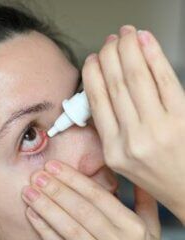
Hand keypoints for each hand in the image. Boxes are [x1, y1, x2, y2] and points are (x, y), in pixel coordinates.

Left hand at [21, 160, 172, 239]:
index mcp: (133, 227)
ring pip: (70, 229)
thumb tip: (137, 175)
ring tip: (28, 192)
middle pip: (82, 210)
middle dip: (56, 190)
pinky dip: (45, 231)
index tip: (53, 166)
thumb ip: (145, 201)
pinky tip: (32, 216)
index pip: (98, 196)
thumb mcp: (151, 231)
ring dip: (46, 208)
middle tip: (37, 174)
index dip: (73, 179)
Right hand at [82, 25, 184, 222]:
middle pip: (116, 86)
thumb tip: (101, 96)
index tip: (91, 60)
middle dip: (110, 56)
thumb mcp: (121, 162)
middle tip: (110, 41)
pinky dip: (153, 57)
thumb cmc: (157, 176)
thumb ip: (109, 130)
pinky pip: (164, 80)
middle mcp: (133, 139)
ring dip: (129, 50)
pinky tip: (146, 42)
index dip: (93, 75)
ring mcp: (158, 128)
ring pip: (137, 78)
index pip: (98, 102)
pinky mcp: (182, 119)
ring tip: (125, 35)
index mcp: (114, 150)